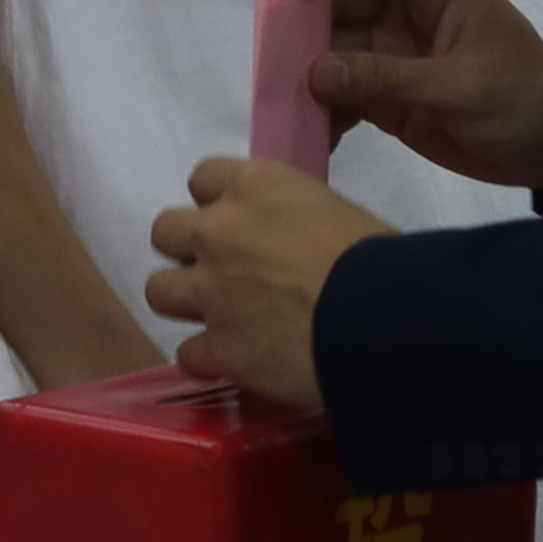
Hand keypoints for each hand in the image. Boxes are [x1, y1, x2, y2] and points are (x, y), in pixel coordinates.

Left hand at [149, 158, 392, 412]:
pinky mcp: (217, 348)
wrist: (384, 320)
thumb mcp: (336, 213)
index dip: (218, 203)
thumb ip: (294, 221)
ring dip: (185, 303)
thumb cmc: (381, 258)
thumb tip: (294, 248)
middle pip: (166, 231)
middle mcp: (220, 231)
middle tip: (224, 271)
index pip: (203, 177)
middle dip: (189, 251)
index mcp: (255, 186)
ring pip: (158, 291)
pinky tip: (235, 364)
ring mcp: (211, 292)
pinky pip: (188, 354)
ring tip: (220, 318)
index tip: (239, 223)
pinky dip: (209, 360)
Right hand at [272, 0, 542, 192]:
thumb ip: (390, 78)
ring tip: (284, 105)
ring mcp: (395, 51)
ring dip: (307, 74)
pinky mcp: (389, 92)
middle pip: (341, 3)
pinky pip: (344, 91)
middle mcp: (409, 10)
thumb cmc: (522, 101)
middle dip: (303, 29)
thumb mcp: (462, 87)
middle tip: (270, 62)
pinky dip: (325, 110)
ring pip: (335, 49)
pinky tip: (309, 134)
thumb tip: (317, 71)